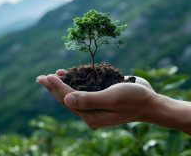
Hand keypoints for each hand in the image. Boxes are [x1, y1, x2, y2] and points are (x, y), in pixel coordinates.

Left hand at [37, 69, 157, 128]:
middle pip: (66, 99)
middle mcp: (90, 113)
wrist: (150, 101)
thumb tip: (66, 100)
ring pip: (72, 94)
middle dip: (53, 87)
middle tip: (40, 77)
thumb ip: (89, 100)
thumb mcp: (112, 98)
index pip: (68, 101)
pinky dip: (74, 82)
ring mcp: (94, 106)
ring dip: (62, 84)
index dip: (56, 88)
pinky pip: (82, 90)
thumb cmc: (134, 99)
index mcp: (91, 116)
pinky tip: (68, 74)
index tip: (47, 76)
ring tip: (51, 75)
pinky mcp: (98, 97)